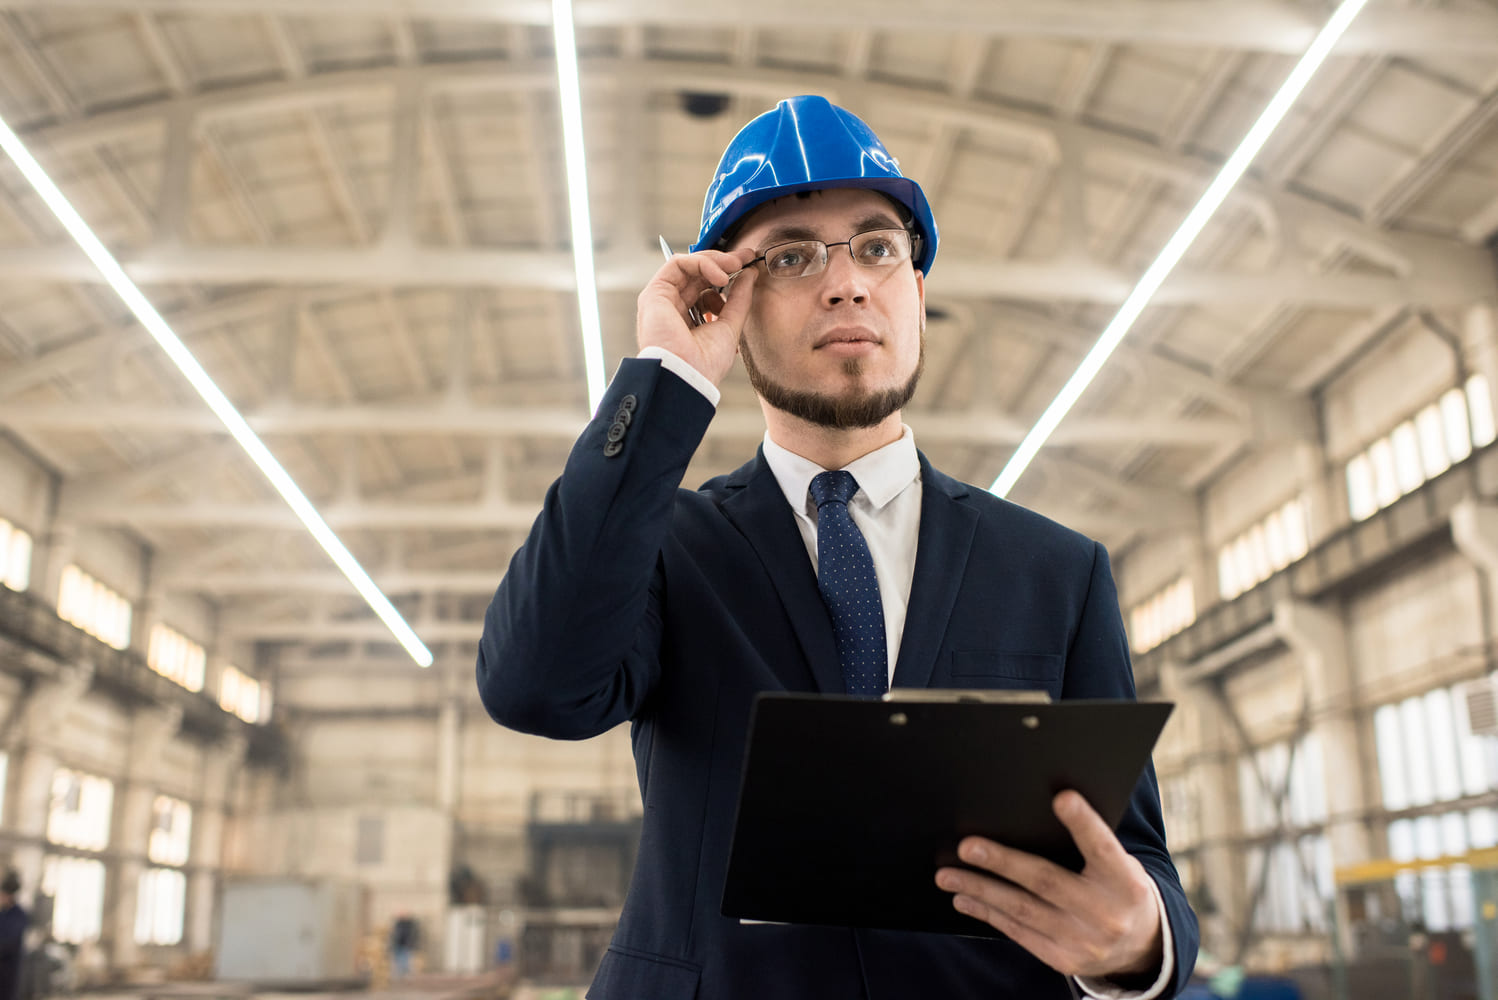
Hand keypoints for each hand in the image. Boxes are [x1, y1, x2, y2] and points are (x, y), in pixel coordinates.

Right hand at [636, 247, 758, 386]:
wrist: (689, 378)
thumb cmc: (705, 365)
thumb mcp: (731, 326)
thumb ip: (739, 299)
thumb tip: (749, 274)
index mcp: (689, 318)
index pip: (707, 286)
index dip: (728, 272)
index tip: (750, 264)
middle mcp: (674, 307)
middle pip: (698, 273)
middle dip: (724, 262)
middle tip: (746, 258)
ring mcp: (662, 300)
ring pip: (688, 265)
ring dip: (715, 261)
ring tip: (735, 266)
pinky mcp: (654, 294)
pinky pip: (677, 264)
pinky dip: (701, 263)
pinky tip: (720, 275)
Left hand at [934, 790, 1163, 981]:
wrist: (1140, 947)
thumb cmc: (1118, 888)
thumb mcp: (1118, 865)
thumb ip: (1088, 844)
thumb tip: (1034, 810)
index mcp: (1124, 880)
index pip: (1102, 847)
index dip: (1083, 823)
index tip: (1062, 798)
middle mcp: (1105, 913)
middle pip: (1046, 881)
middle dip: (1002, 863)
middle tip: (967, 847)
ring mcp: (1083, 941)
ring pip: (1022, 909)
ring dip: (980, 889)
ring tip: (947, 875)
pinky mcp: (1062, 959)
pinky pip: (1018, 932)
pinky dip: (987, 912)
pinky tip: (965, 898)